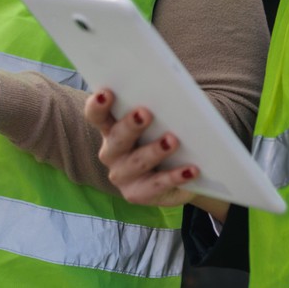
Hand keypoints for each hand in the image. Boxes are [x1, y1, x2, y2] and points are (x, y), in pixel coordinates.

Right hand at [87, 87, 224, 217]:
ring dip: (154, 151)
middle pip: (117, 138)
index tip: (106, 93)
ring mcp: (122, 176)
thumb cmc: (165, 135)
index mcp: (111, 128)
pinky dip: (175, 176)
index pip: (97, 115)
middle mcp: (111, 153)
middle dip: (130, 125)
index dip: (98, 105)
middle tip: (145, 113)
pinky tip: (190, 169)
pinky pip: (157, 185)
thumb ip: (159, 107)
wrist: (179, 173)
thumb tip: (172, 95)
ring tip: (172, 140)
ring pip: (137, 163)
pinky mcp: (138, 194)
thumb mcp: (160, 120)